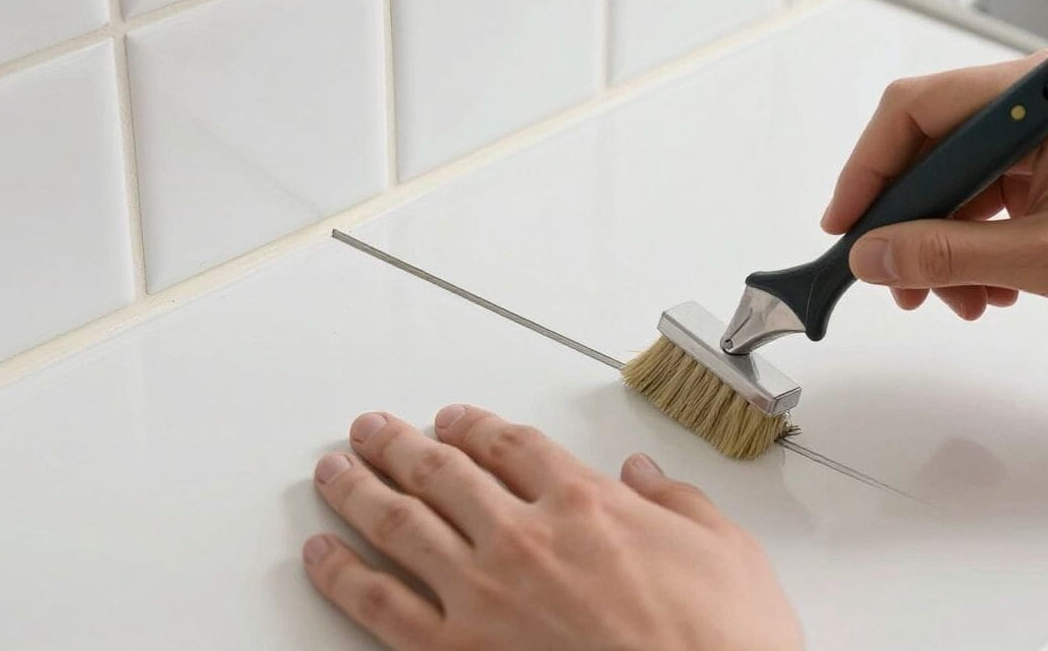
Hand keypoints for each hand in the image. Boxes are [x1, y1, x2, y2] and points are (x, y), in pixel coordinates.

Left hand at [301, 406, 802, 650]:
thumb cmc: (723, 646)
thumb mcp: (726, 551)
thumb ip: (678, 502)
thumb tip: (646, 475)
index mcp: (586, 503)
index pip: (512, 445)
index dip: (474, 425)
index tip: (454, 419)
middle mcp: (524, 537)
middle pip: (442, 470)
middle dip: (400, 443)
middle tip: (372, 429)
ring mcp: (483, 595)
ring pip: (399, 523)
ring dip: (358, 489)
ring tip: (334, 470)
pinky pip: (380, 604)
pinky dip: (343, 575)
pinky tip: (321, 556)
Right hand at [821, 50, 1047, 323]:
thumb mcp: (1047, 257)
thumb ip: (948, 255)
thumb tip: (875, 254)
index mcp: (1040, 96)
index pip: (917, 110)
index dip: (869, 168)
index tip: (847, 224)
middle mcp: (1037, 105)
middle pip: (929, 152)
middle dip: (907, 223)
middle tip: (891, 275)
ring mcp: (1044, 138)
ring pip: (952, 185)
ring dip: (939, 246)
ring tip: (951, 298)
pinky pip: (983, 202)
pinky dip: (971, 248)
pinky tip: (985, 290)